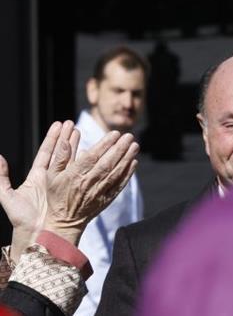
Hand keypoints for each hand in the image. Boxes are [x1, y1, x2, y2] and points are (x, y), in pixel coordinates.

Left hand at [0, 121, 77, 258]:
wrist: (37, 236)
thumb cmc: (22, 219)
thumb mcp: (7, 197)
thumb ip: (0, 178)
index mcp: (37, 177)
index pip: (46, 153)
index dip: (53, 139)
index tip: (59, 124)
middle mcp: (51, 179)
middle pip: (61, 154)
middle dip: (67, 138)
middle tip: (72, 124)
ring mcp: (63, 185)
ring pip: (73, 161)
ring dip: (79, 147)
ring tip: (84, 132)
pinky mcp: (73, 192)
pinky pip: (82, 175)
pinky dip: (88, 164)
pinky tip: (95, 154)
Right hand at [43, 131, 138, 245]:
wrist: (64, 221)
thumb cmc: (57, 196)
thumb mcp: (51, 176)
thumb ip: (60, 158)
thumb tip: (66, 140)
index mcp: (74, 176)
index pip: (92, 157)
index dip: (104, 144)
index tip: (114, 134)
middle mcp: (88, 183)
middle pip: (107, 163)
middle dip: (120, 148)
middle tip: (129, 136)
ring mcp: (99, 192)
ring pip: (115, 173)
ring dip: (127, 158)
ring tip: (135, 146)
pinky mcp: (107, 199)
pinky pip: (119, 185)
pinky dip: (128, 174)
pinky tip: (134, 162)